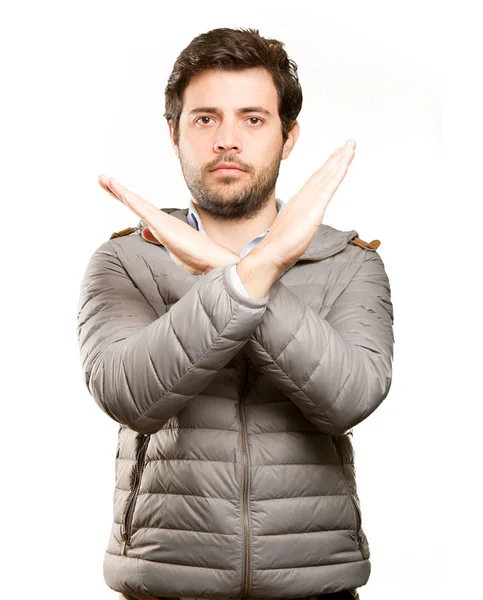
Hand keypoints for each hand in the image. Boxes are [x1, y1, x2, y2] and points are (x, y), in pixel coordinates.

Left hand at [98, 175, 240, 274]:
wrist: (213, 262)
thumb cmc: (197, 257)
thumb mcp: (170, 247)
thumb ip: (157, 238)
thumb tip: (144, 232)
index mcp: (162, 225)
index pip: (139, 209)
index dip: (124, 198)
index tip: (112, 189)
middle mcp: (162, 219)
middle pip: (135, 202)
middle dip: (117, 190)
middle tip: (101, 178)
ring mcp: (162, 222)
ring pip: (137, 203)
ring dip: (120, 191)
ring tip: (106, 180)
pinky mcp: (164, 228)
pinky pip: (145, 213)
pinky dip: (134, 202)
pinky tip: (123, 194)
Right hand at [253, 139, 355, 272]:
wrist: (270, 254)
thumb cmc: (279, 247)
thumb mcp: (292, 230)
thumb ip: (299, 223)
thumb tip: (302, 225)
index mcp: (299, 202)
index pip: (316, 180)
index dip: (328, 167)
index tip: (337, 155)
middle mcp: (304, 198)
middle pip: (323, 173)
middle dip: (337, 157)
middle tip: (349, 143)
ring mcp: (309, 202)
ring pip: (328, 176)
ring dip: (340, 160)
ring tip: (350, 147)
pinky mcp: (314, 210)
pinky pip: (329, 188)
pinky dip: (337, 174)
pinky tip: (345, 165)